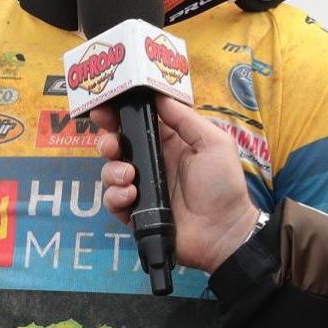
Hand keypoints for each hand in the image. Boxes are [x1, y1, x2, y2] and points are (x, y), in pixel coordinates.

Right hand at [95, 95, 260, 273]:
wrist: (223, 231)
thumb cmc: (223, 185)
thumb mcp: (214, 143)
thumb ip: (186, 119)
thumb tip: (158, 96)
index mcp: (169, 143)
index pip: (137, 123)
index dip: (119, 114)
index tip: (105, 108)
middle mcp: (151, 163)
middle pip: (117, 146)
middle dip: (107, 141)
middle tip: (112, 145)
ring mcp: (142, 188)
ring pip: (110, 172)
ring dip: (113, 171)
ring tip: (130, 177)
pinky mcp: (136, 213)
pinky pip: (112, 201)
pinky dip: (116, 197)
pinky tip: (131, 196)